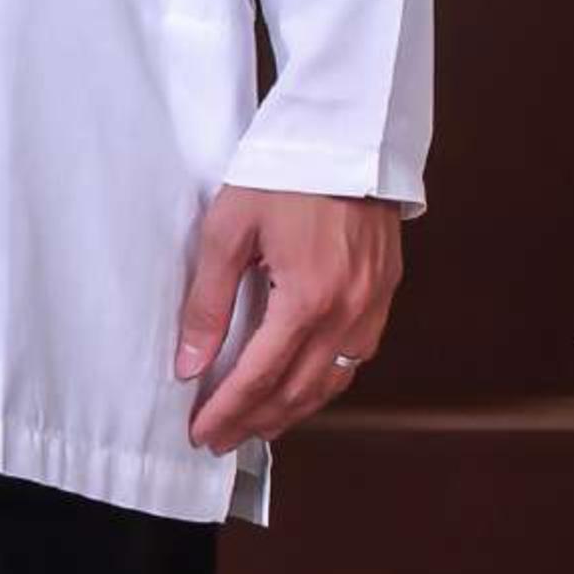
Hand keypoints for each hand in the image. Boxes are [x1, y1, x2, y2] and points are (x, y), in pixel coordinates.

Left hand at [172, 184, 400, 456]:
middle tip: (220, 439)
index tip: (201, 433)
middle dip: (255, 422)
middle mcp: (348, 313)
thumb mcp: (229, 230)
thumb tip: (190, 364)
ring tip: (256, 425)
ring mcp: (372, 306)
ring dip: (291, 411)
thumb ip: (208, 303)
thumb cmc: (285, 172)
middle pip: (297, 393)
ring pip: (331, 384)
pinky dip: (323, 384)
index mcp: (308, 299)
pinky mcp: (383, 294)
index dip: (227, 412)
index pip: (260, 378)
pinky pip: (354, 359)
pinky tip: (301, 387)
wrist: (348, 134)